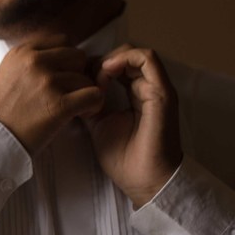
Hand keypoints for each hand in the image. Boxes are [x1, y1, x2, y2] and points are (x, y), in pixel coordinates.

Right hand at [0, 42, 104, 153]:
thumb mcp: (6, 75)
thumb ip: (29, 63)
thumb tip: (60, 59)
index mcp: (22, 52)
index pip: (62, 41)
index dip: (67, 60)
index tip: (61, 77)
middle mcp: (35, 61)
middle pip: (78, 56)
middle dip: (77, 74)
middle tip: (69, 94)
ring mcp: (47, 81)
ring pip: (86, 78)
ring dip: (84, 93)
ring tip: (73, 108)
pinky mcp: (59, 104)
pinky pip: (94, 95)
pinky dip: (94, 105)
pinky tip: (83, 114)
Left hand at [86, 45, 182, 207]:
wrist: (145, 181)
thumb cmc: (124, 159)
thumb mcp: (98, 125)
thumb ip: (89, 104)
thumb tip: (71, 89)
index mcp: (136, 95)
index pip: (118, 66)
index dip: (96, 66)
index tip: (78, 80)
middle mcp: (149, 88)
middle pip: (126, 56)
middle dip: (101, 60)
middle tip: (84, 76)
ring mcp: (157, 88)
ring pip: (136, 53)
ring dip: (112, 58)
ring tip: (96, 75)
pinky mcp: (162, 92)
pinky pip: (148, 60)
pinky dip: (126, 58)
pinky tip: (107, 72)